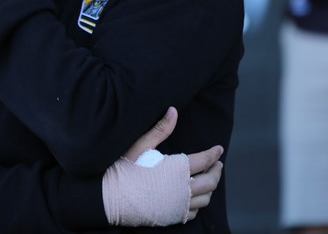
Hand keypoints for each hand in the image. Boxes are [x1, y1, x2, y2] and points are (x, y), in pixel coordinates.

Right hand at [102, 107, 223, 226]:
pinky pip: (193, 212)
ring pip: (204, 199)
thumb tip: (173, 110)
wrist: (108, 197)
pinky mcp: (171, 216)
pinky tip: (194, 197)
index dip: (214, 154)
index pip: (204, 161)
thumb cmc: (123, 169)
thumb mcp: (140, 146)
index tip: (219, 149)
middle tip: (218, 164)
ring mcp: (177, 205)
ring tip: (209, 179)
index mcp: (176, 170)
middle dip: (217, 171)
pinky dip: (198, 203)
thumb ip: (160, 129)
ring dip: (210, 188)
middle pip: (210, 182)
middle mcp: (181, 190)